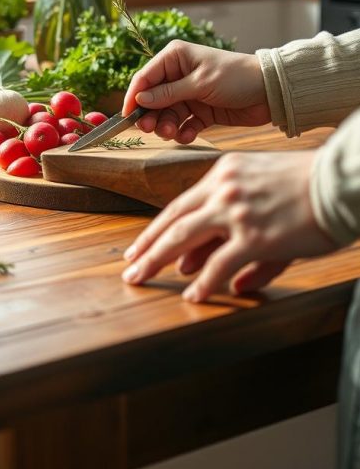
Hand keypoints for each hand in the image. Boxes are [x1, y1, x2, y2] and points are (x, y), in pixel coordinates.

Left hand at [121, 150, 336, 300]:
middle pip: (173, 221)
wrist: (338, 181)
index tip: (141, 244)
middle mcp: (223, 188)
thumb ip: (244, 228)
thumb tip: (235, 282)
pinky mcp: (254, 236)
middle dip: (147, 246)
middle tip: (129, 267)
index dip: (158, 227)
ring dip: (158, 261)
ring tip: (141, 279)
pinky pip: (219, 265)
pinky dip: (203, 283)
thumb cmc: (310, 184)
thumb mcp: (268, 193)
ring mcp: (236, 212)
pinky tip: (193, 296)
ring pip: (183, 239)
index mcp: (225, 172)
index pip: (182, 203)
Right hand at [122, 41, 270, 143]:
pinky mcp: (201, 112)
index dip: (133, 97)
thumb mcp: (200, 83)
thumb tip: (139, 100)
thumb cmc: (236, 77)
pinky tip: (189, 135)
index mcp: (175, 58)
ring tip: (172, 133)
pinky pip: (183, 124)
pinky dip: (183, 131)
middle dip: (151, 116)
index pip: (145, 78)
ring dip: (167, 126)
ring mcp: (190, 94)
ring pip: (167, 114)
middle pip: (153, 100)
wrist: (271, 91)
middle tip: (151, 129)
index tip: (126, 116)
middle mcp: (179, 75)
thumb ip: (168, 93)